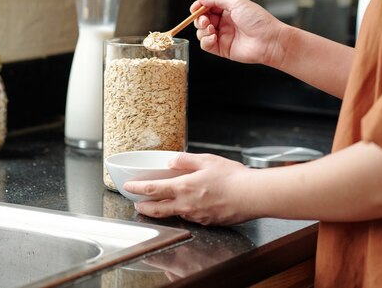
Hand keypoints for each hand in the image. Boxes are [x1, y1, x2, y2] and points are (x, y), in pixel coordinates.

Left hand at [123, 152, 254, 225]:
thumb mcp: (207, 160)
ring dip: (162, 210)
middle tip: (137, 204)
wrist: (253, 196)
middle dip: (143, 207)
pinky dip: (182, 213)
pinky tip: (186, 207)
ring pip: (173, 214)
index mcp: (183, 187)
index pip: (152, 189)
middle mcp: (186, 205)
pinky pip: (190, 218)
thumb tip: (172, 161)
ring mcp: (196, 216)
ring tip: (159, 204)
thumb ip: (186, 160)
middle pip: (157, 209)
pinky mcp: (207, 222)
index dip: (137, 188)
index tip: (128, 187)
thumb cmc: (233, 178)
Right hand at [192, 0, 287, 65]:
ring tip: (211, 28)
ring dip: (202, 29)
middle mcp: (224, 23)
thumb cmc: (259, 21)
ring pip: (201, 32)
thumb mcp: (236, 3)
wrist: (270, 41)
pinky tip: (213, 37)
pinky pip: (206, 45)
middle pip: (201, 20)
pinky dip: (205, 40)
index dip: (199, 7)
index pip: (207, 7)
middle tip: (204, 19)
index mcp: (228, 10)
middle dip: (199, 18)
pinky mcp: (222, 49)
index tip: (195, 8)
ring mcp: (222, 36)